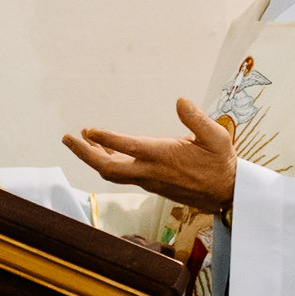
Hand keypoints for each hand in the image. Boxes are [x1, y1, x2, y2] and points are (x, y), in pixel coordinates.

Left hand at [62, 98, 236, 212]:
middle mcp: (152, 172)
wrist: (227, 194)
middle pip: (108, 169)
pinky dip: (108, 160)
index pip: (130, 148)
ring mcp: (149, 180)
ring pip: (113, 172)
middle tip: (67, 138)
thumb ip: (197, 119)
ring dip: (93, 157)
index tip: (89, 130)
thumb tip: (180, 101)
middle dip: (84, 154)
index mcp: (165, 157)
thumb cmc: (222, 163)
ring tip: (79, 139)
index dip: (107, 139)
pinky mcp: (151, 183)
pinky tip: (104, 150)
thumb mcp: (217, 137)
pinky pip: (122, 173)